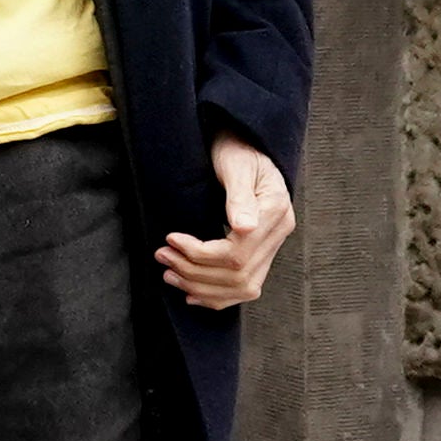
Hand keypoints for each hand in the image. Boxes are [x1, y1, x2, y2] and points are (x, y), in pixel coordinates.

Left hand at [156, 132, 294, 308]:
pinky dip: (219, 296)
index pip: (237, 252)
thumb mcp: (236, 164)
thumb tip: (243, 228)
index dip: (200, 253)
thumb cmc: (238, 149)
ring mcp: (272, 245)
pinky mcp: (261, 251)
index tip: (171, 239)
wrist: (247, 145)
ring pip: (242, 287)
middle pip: (238, 274)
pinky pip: (245, 286)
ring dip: (202, 286)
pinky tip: (193, 293)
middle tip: (162, 257)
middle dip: (195, 271)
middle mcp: (278, 233)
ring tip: (169, 274)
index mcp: (275, 212)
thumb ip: (240, 196)